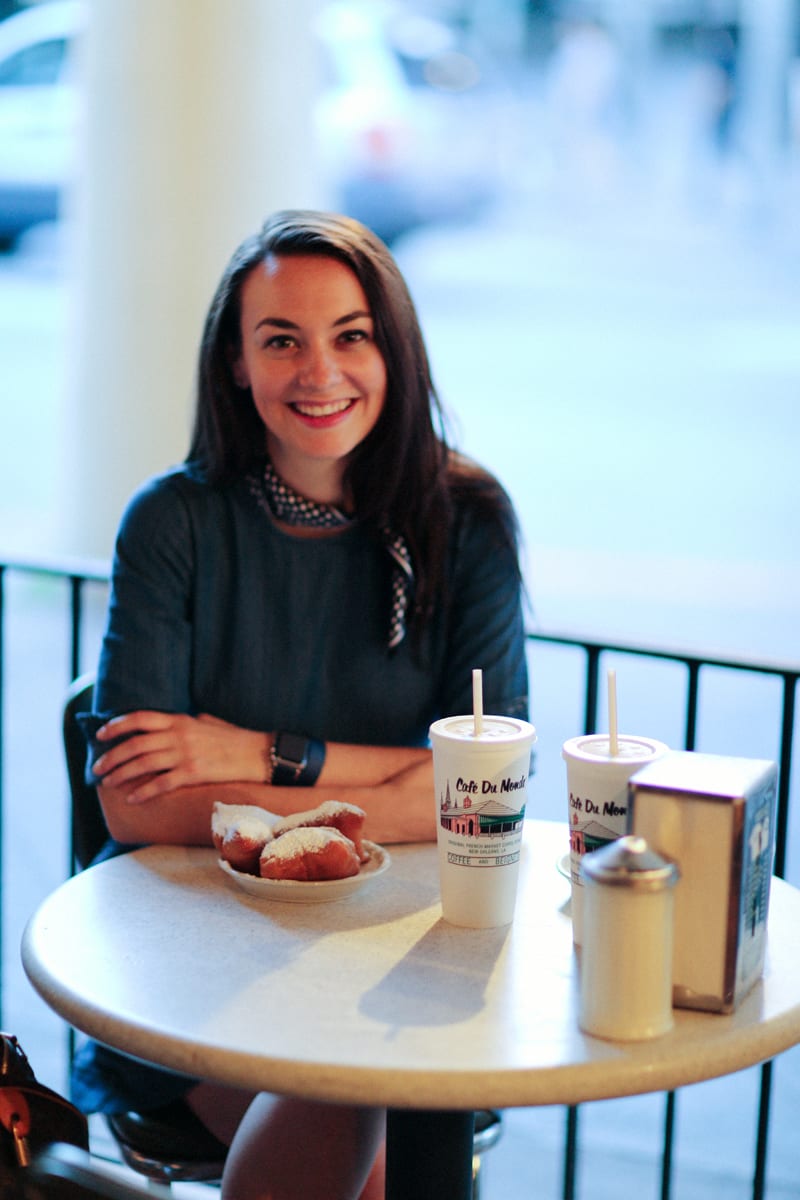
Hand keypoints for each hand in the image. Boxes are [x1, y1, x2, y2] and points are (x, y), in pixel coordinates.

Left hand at [92, 711, 266, 802]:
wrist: (259, 754)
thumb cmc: (234, 738)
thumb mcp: (207, 721)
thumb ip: (186, 722)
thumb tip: (170, 724)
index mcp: (181, 720)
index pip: (140, 718)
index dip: (117, 725)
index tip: (101, 735)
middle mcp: (179, 735)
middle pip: (135, 744)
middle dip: (112, 756)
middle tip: (97, 768)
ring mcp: (186, 754)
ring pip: (143, 764)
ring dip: (121, 774)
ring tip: (108, 783)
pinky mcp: (194, 773)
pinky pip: (161, 784)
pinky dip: (143, 792)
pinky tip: (132, 798)